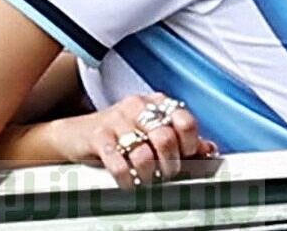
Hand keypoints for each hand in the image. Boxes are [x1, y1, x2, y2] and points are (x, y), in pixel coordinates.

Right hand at [52, 93, 217, 189]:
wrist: (77, 134)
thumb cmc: (120, 134)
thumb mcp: (151, 133)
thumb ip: (181, 140)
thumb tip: (209, 149)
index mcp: (156, 103)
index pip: (184, 120)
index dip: (190, 144)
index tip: (186, 157)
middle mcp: (137, 106)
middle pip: (166, 137)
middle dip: (170, 164)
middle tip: (166, 173)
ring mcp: (116, 120)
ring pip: (143, 153)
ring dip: (148, 174)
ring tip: (147, 179)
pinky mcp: (98, 136)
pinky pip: (117, 162)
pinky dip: (126, 179)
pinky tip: (128, 182)